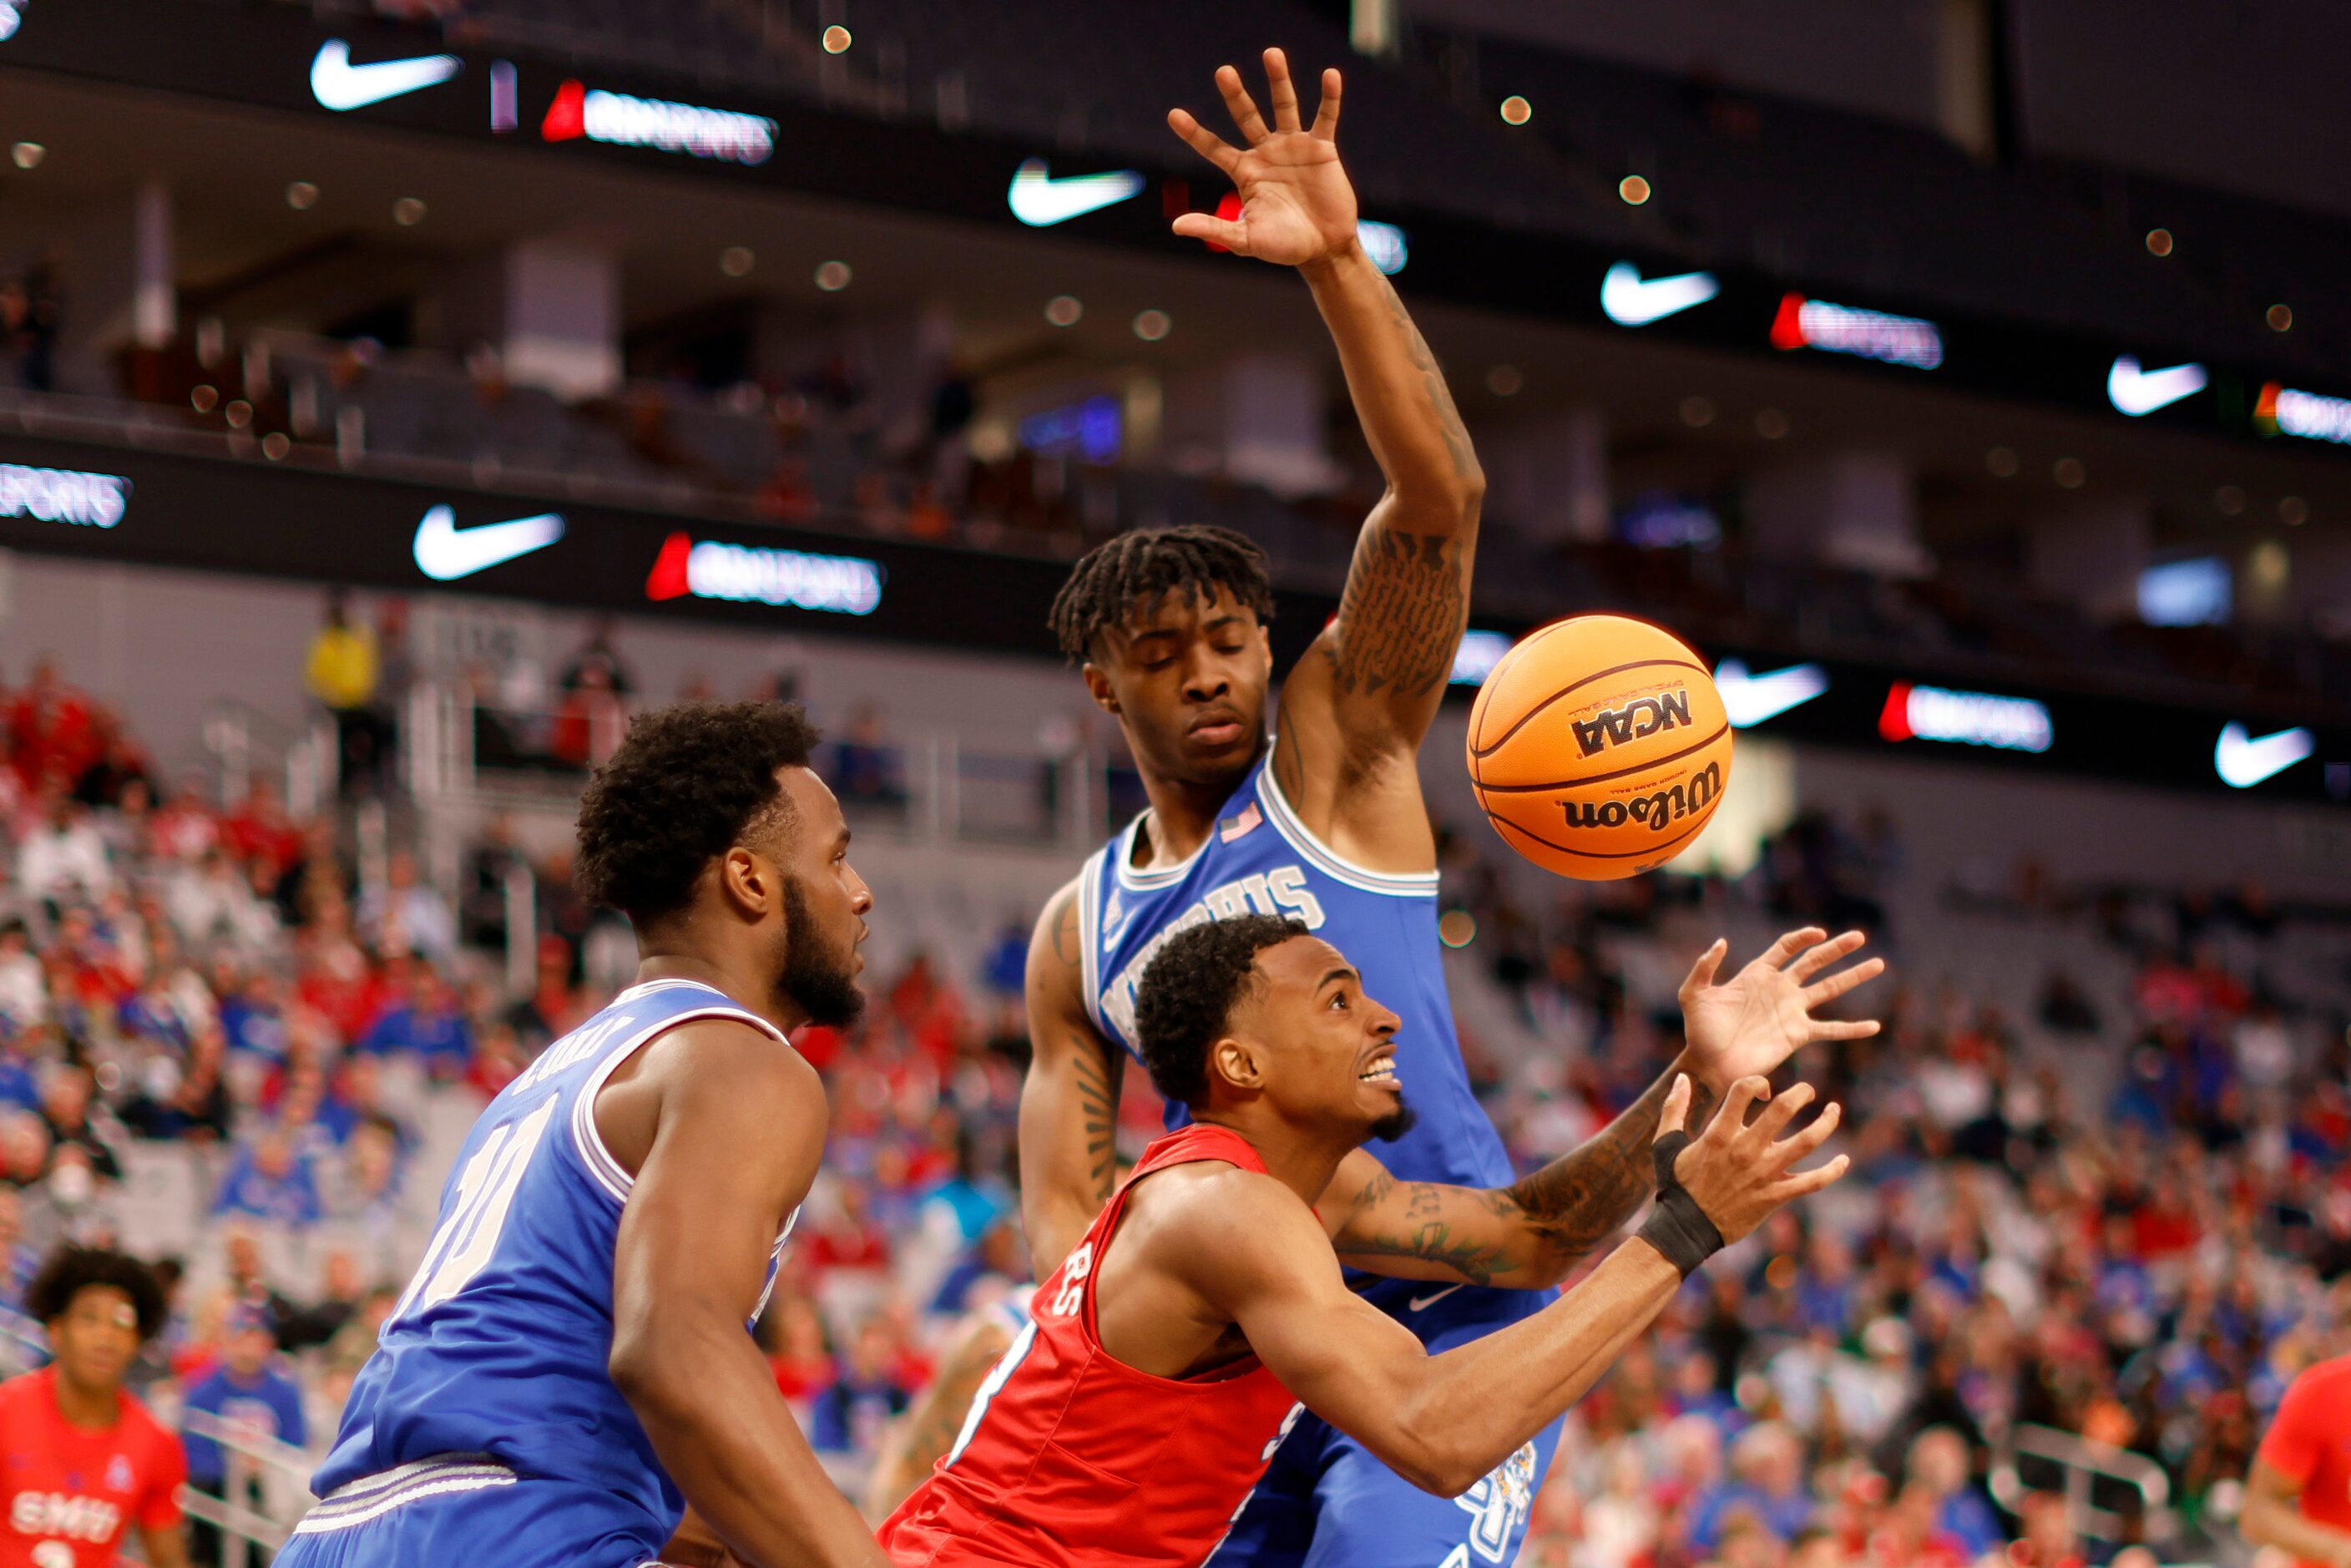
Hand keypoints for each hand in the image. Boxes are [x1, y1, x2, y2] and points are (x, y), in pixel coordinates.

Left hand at [1168, 49, 1358, 267]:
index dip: (1194, 133)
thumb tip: (1177, 226)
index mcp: (1244, 172)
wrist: (1324, 249)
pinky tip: (1330, 75)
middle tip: (1223, 72)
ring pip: (1283, 106)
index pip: (1213, 148)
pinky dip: (1329, 97)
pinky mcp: (1321, 148)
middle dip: (1235, 94)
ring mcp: (1293, 146)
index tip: (1173, 115)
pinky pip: (1325, 117)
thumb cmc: (1283, 247)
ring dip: (1279, 80)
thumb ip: (1214, 229)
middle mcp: (1265, 152)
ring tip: (1271, 53)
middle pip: (1246, 116)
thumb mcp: (1246, 239)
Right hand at [1658, 1074, 1846, 1244]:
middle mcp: (1745, 1149)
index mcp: (1719, 1134)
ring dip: (1826, 1123)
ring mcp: (1763, 1173)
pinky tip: (1844, 1161)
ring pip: (1806, 1142)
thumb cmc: (1677, 1185)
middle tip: (1809, 1090)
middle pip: (1783, 1110)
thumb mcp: (1665, 1144)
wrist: (1686, 1228)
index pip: (1744, 1090)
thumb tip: (1682, 1077)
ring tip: (1835, 1110)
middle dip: (1801, 1093)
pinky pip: (1812, 1182)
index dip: (1757, 1081)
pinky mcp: (1775, 1196)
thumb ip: (1674, 1108)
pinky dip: (1832, 1171)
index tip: (1764, 1087)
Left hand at [1679, 928, 1883, 1091]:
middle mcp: (1780, 989)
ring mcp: (1792, 1011)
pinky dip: (1851, 1029)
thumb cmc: (1698, 1028)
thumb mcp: (1694, 993)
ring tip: (1878, 964)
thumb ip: (1704, 966)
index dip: (1802, 938)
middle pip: (1814, 962)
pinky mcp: (1797, 1035)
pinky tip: (1873, 1026)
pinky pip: (1829, 1029)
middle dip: (1837, 948)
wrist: (1708, 1062)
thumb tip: (1722, 942)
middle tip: (1861, 936)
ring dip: (1853, 977)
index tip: (1819, 932)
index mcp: (1757, 974)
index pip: (1786, 948)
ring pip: (1829, 989)